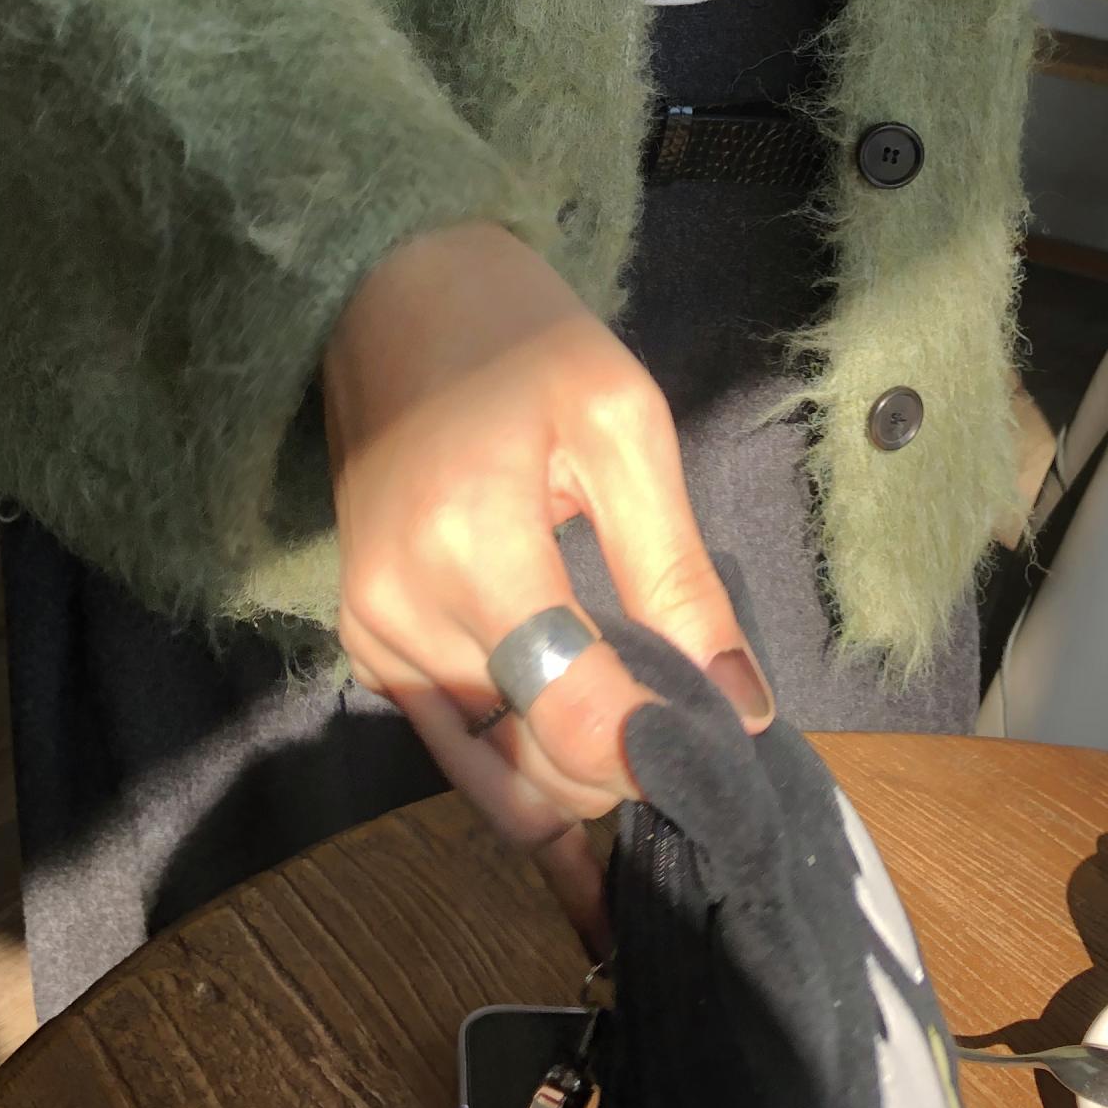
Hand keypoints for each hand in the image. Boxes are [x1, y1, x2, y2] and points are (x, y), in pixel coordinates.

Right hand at [321, 219, 771, 951]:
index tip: (726, 756)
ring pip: (496, 773)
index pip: (575, 716)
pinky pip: (455, 748)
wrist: (390, 290)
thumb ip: (678, 573)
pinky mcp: (366, 643)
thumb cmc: (520, 338)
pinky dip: (523, 778)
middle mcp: (402, 609)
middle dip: (631, 777)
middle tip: (710, 758)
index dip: (661, 758)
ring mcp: (373, 634)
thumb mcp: (625, 426)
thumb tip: (741, 708)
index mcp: (471, 544)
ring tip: (663, 786)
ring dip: (580, 790)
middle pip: (538, 762)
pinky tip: (586, 817)